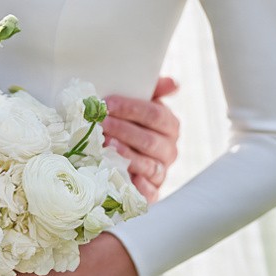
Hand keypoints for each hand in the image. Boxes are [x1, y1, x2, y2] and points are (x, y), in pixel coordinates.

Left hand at [103, 76, 180, 201]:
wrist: (126, 162)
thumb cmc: (130, 126)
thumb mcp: (139, 107)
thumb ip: (154, 92)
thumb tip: (173, 83)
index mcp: (169, 125)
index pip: (155, 115)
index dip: (131, 108)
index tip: (107, 103)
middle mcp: (169, 149)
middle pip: (149, 140)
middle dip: (123, 130)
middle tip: (101, 123)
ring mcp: (161, 171)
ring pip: (147, 164)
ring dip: (125, 154)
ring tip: (105, 144)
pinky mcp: (152, 191)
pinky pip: (147, 190)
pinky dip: (135, 184)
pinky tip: (121, 175)